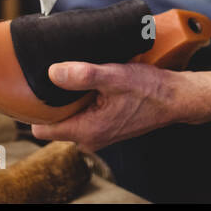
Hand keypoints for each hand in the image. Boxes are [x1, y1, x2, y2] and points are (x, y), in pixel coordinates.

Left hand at [30, 61, 183, 151]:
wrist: (176, 98)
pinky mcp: (107, 125)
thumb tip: (53, 72)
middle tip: (59, 74)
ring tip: (77, 75)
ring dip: (72, 97)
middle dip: (54, 99)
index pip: (42, 129)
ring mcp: (99, 133)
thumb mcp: (114, 77)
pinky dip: (85, 98)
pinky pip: (85, 113)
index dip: (35, 108)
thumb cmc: (149, 89)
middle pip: (55, 120)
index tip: (36, 87)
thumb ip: (83, 76)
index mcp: (87, 131)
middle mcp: (91, 138)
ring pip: (71, 115)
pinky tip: (93, 82)